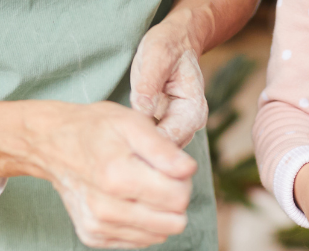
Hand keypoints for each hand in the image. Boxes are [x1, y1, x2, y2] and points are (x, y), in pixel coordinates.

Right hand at [0, 98, 195, 248]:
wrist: (52, 145)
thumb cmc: (95, 129)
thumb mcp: (131, 123)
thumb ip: (163, 149)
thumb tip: (188, 171)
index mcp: (117, 177)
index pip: (178, 199)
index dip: (183, 182)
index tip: (172, 167)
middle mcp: (106, 209)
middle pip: (172, 223)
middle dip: (174, 200)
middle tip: (159, 178)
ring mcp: (98, 227)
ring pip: (158, 236)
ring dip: (158, 213)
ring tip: (141, 188)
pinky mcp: (93, 237)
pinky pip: (139, 241)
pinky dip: (141, 223)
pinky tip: (127, 201)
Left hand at [130, 21, 207, 146]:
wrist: (175, 41)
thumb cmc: (168, 45)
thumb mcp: (157, 56)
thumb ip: (149, 84)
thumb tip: (142, 110)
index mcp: (193, 110)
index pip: (169, 139)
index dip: (146, 142)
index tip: (122, 139)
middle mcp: (190, 125)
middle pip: (165, 150)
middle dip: (141, 148)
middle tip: (116, 144)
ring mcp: (180, 129)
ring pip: (158, 149)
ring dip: (139, 146)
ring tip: (118, 137)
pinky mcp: (167, 127)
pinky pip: (153, 141)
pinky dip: (139, 139)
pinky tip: (124, 133)